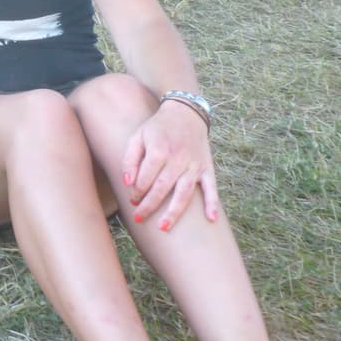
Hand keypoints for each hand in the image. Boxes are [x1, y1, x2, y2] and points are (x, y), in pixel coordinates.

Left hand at [121, 103, 217, 230]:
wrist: (186, 113)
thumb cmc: (157, 128)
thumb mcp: (138, 136)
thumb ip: (129, 159)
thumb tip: (128, 182)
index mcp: (159, 150)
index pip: (145, 178)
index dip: (137, 191)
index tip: (132, 199)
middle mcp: (178, 159)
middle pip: (162, 188)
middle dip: (149, 205)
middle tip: (139, 217)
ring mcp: (194, 165)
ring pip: (184, 193)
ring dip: (174, 212)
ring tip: (163, 227)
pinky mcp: (207, 168)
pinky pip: (211, 187)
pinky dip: (213, 203)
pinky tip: (212, 219)